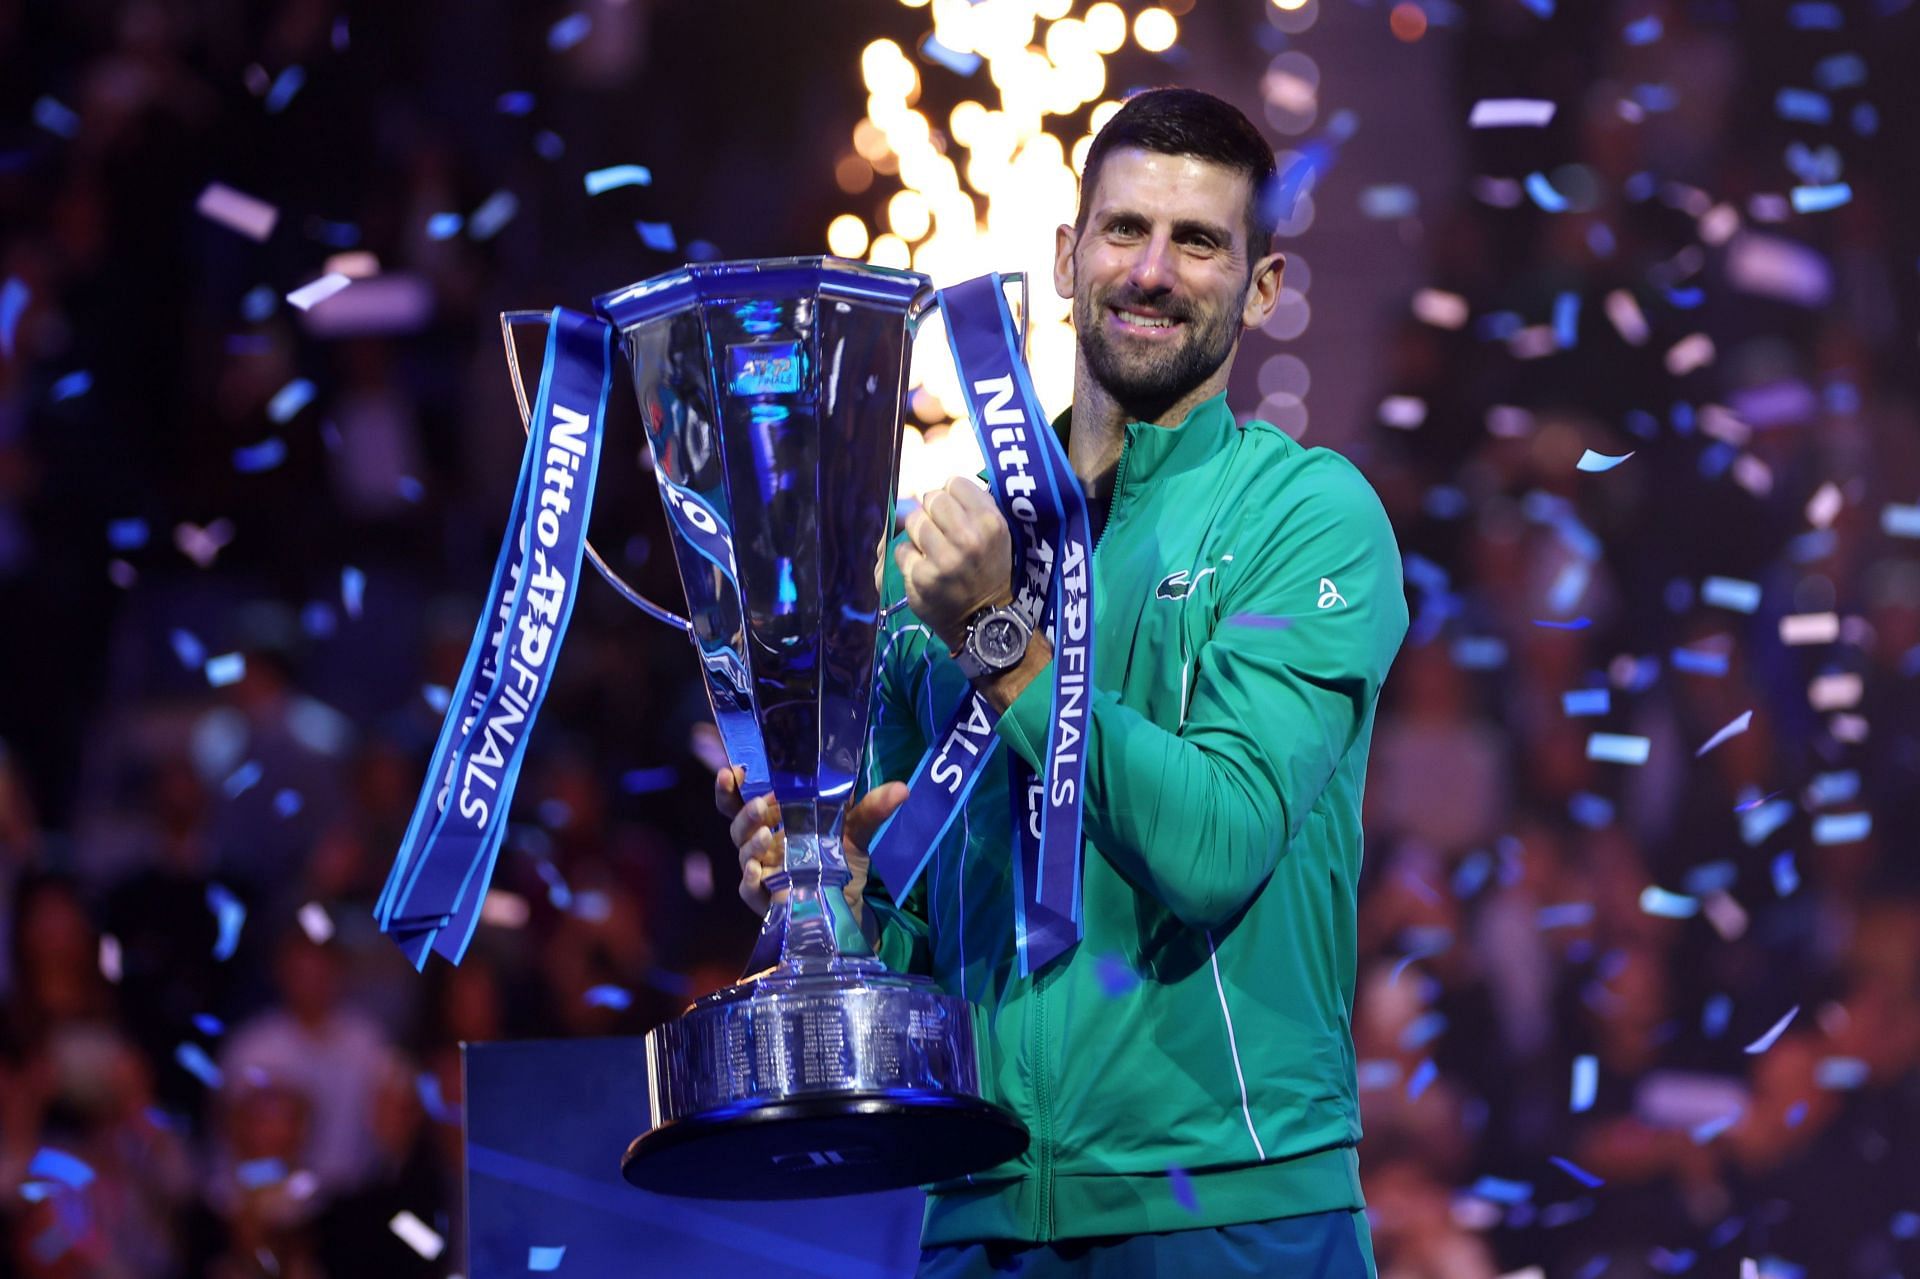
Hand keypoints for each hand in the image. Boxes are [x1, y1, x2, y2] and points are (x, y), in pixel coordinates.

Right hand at [716, 768, 909, 921]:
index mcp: (777, 820)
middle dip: (745, 813)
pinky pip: (749, 890)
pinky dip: (751, 881)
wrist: (850, 905)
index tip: (731, 772)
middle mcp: (764, 844)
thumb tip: (902, 789)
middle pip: (738, 825)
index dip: (731, 786)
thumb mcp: (857, 831)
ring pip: (743, 854)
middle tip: (762, 805)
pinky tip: (758, 873)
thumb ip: (872, 809)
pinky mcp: (767, 899)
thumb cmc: (842, 861)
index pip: (743, 799)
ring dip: (751, 843)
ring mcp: (763, 871)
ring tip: (768, 836)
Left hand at [894, 476, 1013, 651]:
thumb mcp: (996, 533)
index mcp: (990, 523)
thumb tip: (935, 485)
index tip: (954, 512)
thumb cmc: (989, 569)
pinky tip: (924, 567)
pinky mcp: (922, 578)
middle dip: (931, 511)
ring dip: (918, 533)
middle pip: (931, 498)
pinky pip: (902, 549)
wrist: (985, 619)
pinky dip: (909, 557)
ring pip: (913, 521)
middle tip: (939, 530)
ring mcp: (944, 560)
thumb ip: (972, 504)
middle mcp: (969, 539)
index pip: (954, 483)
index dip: (951, 496)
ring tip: (932, 548)